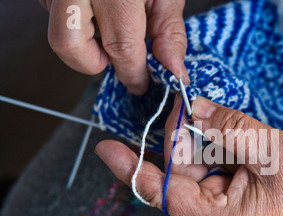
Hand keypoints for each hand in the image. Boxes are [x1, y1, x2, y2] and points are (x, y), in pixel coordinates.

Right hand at [40, 0, 187, 94]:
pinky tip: (97, 10)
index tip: (141, 84)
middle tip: (115, 59)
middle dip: (93, 63)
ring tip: (108, 25)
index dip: (132, 74)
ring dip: (84, 42)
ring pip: (58, 30)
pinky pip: (55, 13)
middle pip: (69, 45)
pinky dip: (77, 22)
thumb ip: (168, 31)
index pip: (121, 47)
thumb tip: (173, 69)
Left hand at [95, 96, 282, 215]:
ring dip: (194, 135)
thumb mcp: (270, 151)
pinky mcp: (237, 182)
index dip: (134, 169)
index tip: (107, 148)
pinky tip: (211, 120)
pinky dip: (210, 138)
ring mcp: (227, 196)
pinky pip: (212, 158)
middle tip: (181, 103)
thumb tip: (195, 108)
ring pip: (193, 163)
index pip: (165, 193)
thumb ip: (228, 129)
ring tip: (197, 108)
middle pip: (177, 173)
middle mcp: (217, 210)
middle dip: (175, 138)